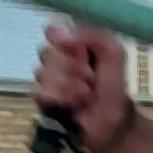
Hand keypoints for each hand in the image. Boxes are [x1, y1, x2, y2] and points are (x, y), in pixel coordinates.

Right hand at [32, 23, 135, 150]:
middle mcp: (56, 59)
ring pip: (42, 73)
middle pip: (45, 53)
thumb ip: (94, 36)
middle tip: (90, 78)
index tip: (77, 49)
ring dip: (68, 86)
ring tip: (85, 95)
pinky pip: (39, 92)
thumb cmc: (113, 86)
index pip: (51, 31)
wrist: (112, 121)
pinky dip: (59, 98)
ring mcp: (46, 80)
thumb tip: (64, 35)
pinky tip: (72, 104)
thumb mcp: (113, 53)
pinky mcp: (42, 100)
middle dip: (71, 68)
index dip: (61, 40)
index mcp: (71, 44)